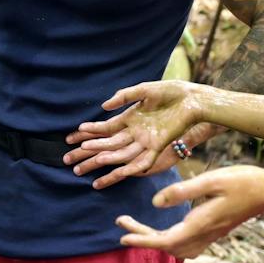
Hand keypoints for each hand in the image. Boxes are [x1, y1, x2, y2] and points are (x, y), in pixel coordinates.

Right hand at [63, 80, 209, 188]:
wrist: (194, 98)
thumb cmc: (172, 92)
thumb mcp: (144, 90)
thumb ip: (124, 96)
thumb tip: (104, 106)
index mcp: (131, 119)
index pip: (104, 129)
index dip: (89, 132)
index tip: (72, 135)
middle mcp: (135, 132)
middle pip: (107, 144)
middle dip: (88, 151)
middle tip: (69, 159)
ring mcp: (146, 140)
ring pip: (120, 154)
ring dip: (105, 158)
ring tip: (88, 162)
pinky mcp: (159, 146)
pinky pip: (142, 161)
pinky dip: (130, 168)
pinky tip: (118, 171)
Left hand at [117, 166, 263, 257]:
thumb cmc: (243, 181)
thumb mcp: (212, 180)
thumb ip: (182, 192)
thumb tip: (154, 204)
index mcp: (201, 224)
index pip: (165, 240)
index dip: (142, 239)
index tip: (122, 235)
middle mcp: (204, 234)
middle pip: (167, 246)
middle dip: (142, 236)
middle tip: (121, 221)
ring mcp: (210, 235)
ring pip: (177, 249)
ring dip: (154, 241)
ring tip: (134, 226)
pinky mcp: (214, 231)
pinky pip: (186, 244)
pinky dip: (169, 241)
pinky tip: (162, 230)